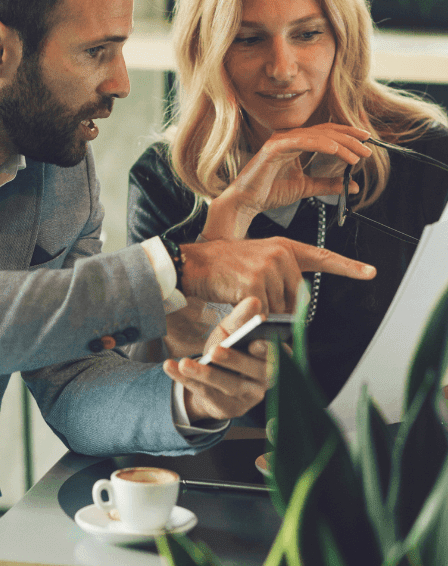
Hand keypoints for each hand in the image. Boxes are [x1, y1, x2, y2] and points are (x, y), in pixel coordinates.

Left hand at [163, 297, 270, 422]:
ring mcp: (247, 397)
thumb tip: (254, 301)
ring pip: (228, 385)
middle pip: (254, 372)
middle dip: (234, 361)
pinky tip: (173, 368)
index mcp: (272, 356)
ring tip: (185, 363)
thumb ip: (242, 318)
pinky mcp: (228, 408)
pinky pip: (206, 394)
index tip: (254, 342)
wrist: (212, 380)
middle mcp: (265, 380)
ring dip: (205, 374)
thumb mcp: (232, 331)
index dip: (267, 350)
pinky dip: (187, 381)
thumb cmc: (229, 349)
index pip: (276, 354)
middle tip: (215, 351)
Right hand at [180, 235, 375, 314]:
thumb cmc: (225, 268)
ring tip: (242, 299)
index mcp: (285, 247)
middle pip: (296, 299)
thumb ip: (281, 278)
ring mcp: (268, 267)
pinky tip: (238, 304)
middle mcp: (281, 254)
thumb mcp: (258, 264)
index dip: (349, 266)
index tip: (371, 271)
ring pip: (280, 310)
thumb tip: (295, 310)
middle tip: (255, 303)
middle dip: (279, 310)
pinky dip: (252, 318)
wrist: (195, 264)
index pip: (323, 258)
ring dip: (263, 315)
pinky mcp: (255, 284)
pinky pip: (264, 314)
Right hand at [202, 124, 371, 239]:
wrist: (246, 202)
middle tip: (368, 148)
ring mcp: (281, 140)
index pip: (327, 134)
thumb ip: (327, 184)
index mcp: (296, 143)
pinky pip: (301, 142)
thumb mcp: (306, 187)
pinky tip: (336, 150)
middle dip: (350, 139)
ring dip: (340, 144)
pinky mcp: (274, 148)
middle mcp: (289, 138)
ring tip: (356, 155)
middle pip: (326, 131)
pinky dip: (320, 144)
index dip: (348, 136)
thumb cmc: (268, 192)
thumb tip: (352, 185)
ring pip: (317, 135)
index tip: (366, 142)